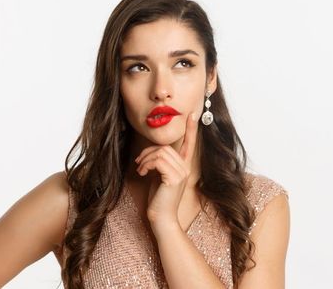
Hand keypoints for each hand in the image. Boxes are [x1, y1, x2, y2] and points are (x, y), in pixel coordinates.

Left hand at [133, 111, 199, 228]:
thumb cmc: (158, 199)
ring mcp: (181, 173)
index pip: (189, 144)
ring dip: (145, 159)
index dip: (191, 129)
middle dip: (148, 152)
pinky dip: (146, 164)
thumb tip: (151, 151)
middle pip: (166, 147)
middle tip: (139, 163)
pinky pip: (158, 160)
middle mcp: (185, 168)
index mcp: (183, 167)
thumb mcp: (159, 176)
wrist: (161, 218)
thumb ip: (160, 162)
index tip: (193, 114)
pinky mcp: (174, 179)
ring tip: (140, 169)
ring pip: (161, 152)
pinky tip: (142, 173)